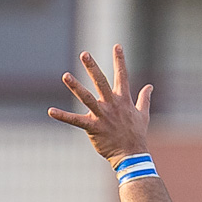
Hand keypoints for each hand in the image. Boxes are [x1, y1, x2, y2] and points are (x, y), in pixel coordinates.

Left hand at [48, 45, 152, 164]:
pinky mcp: (93, 128)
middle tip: (84, 53)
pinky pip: (76, 121)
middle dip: (93, 67)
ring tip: (65, 76)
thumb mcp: (143, 114)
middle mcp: (112, 105)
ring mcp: (102, 116)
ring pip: (87, 98)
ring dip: (76, 87)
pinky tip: (51, 111)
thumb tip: (150, 86)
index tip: (117, 46)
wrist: (132, 155)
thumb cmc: (137, 135)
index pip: (122, 76)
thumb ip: (144, 98)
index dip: (120, 61)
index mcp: (123, 100)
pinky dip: (63, 116)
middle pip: (101, 82)